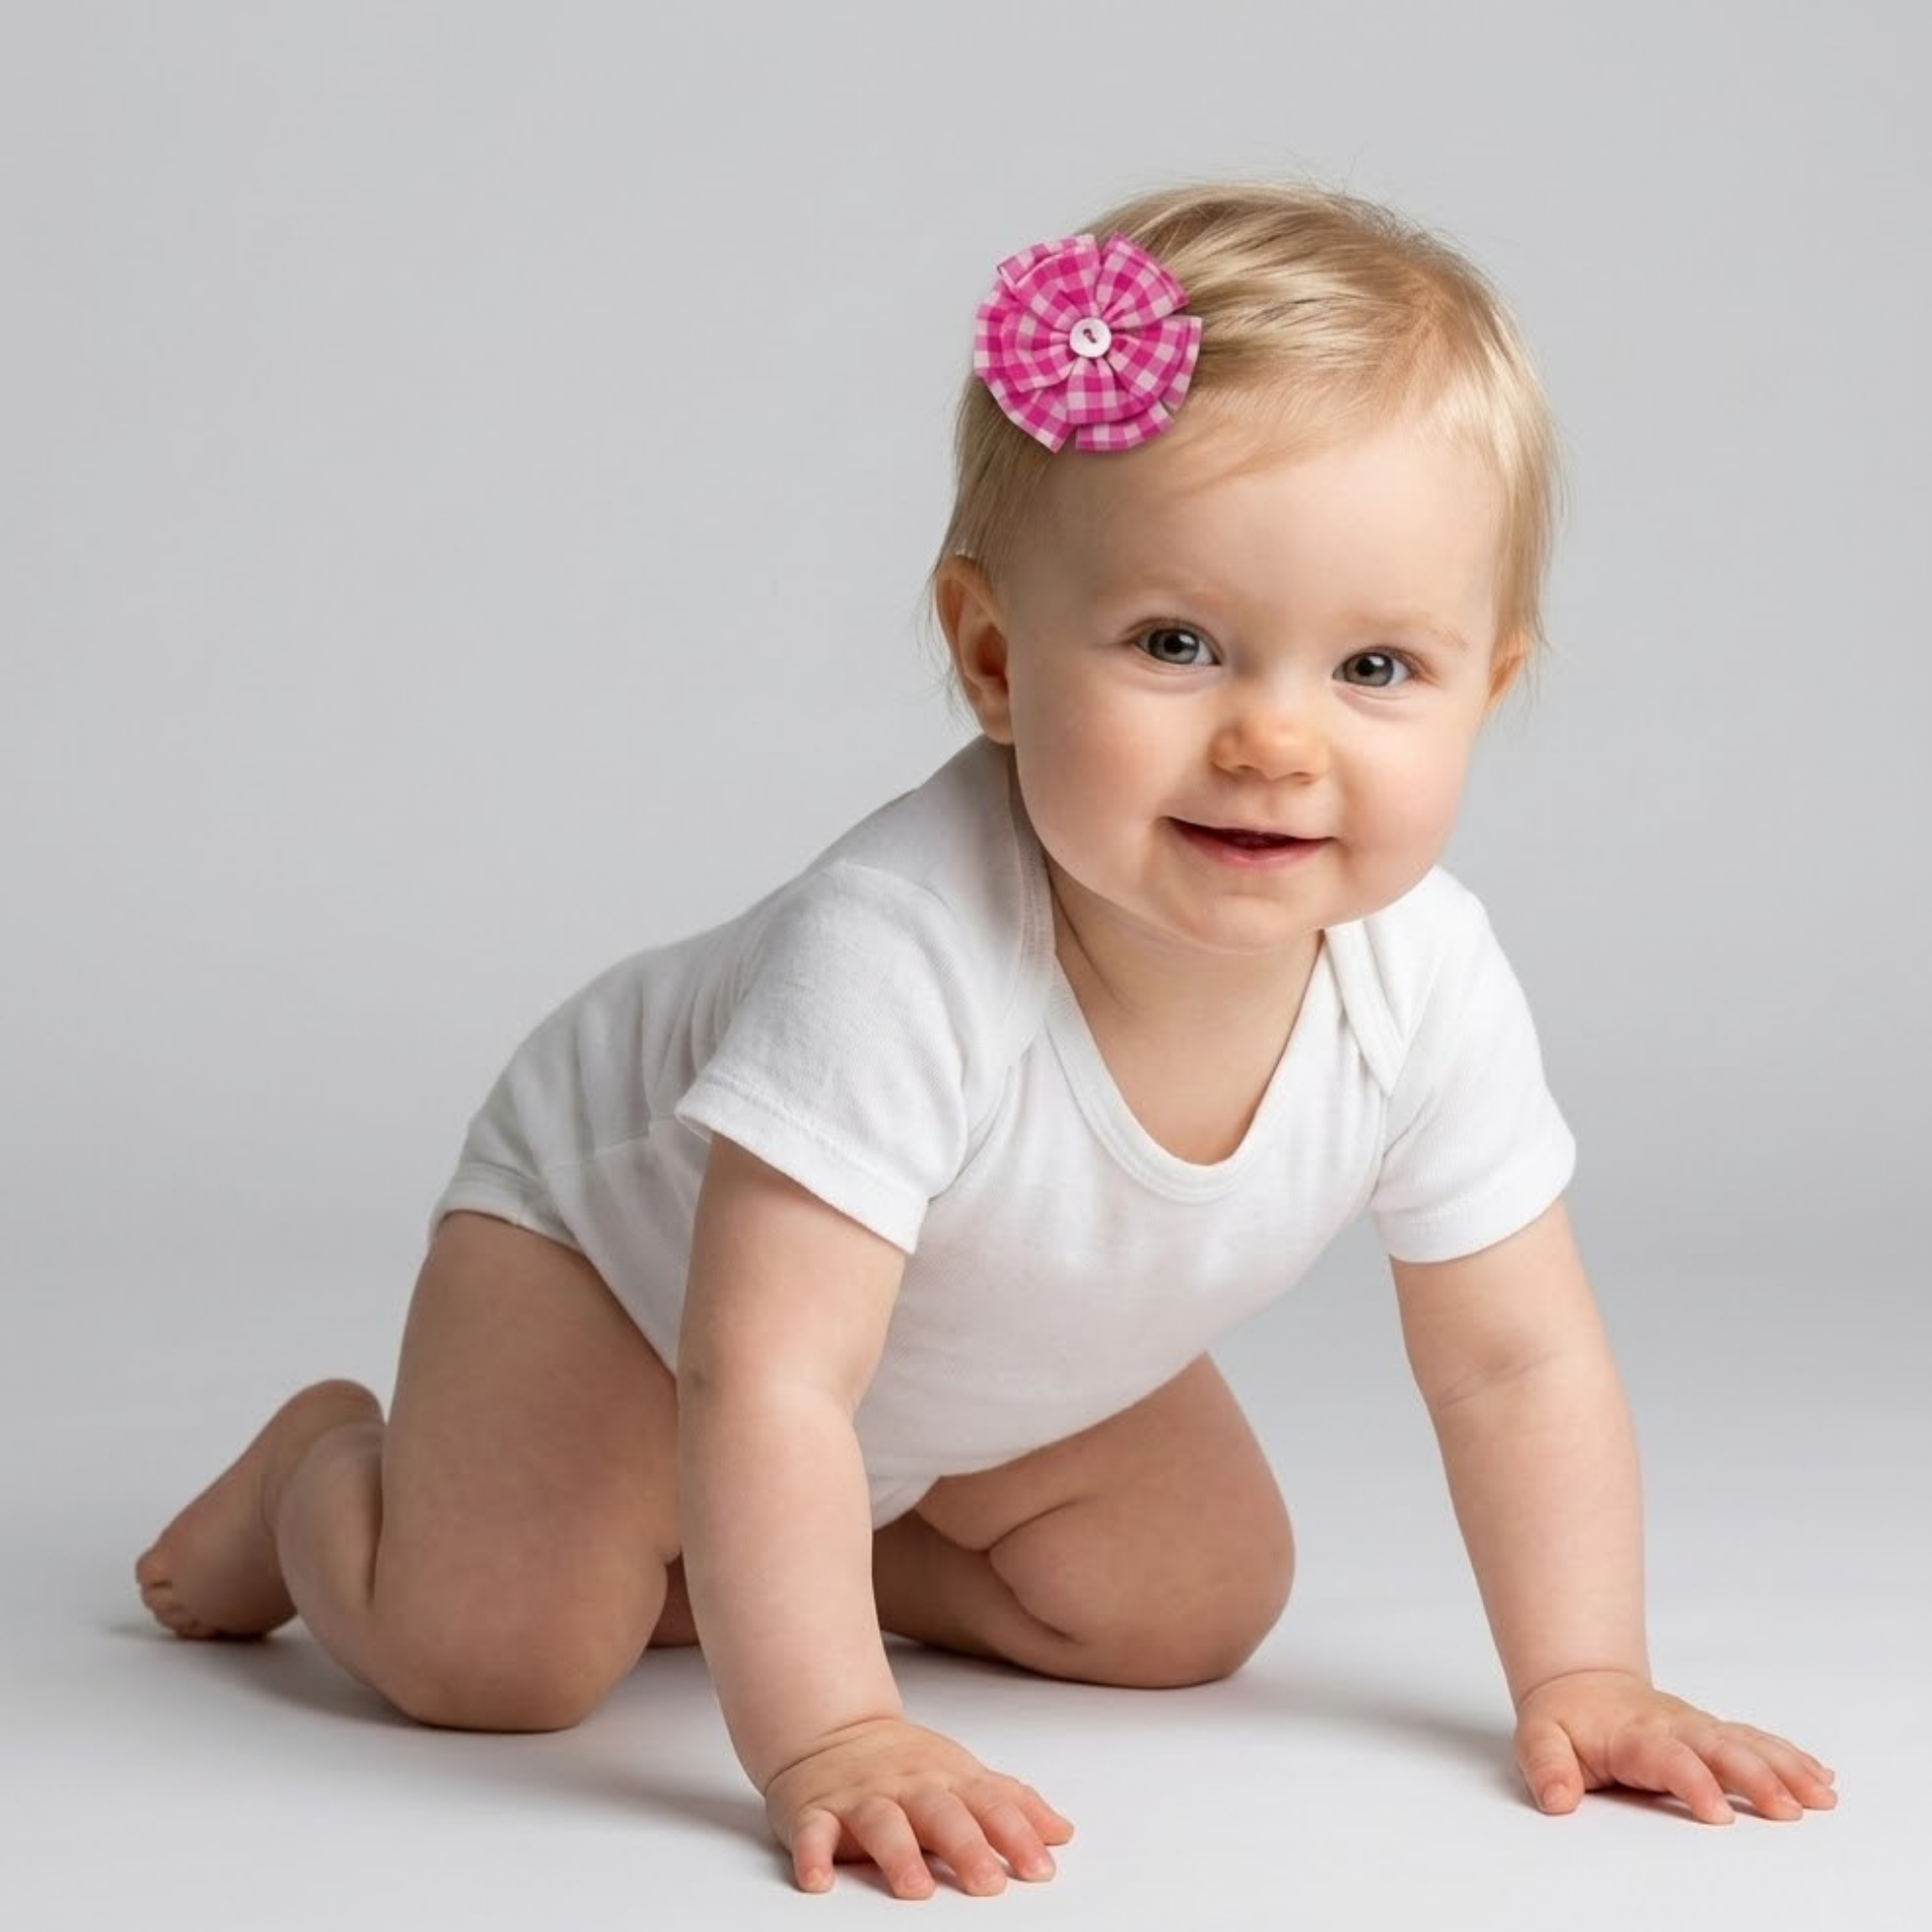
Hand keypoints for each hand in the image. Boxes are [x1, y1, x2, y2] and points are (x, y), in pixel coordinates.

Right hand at [763, 1715, 1073, 1897]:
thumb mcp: (964, 1775)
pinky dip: (813, 1855)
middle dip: (967, 1847)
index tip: (1041, 1868)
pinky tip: (818, 1879)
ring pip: (882, 1824)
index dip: (1016, 1835)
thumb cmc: (906, 1765)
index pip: (990, 1805)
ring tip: (916, 1889)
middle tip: (989, 1883)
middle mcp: (908, 1787)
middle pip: (941, 1814)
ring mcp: (861, 1798)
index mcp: (948, 1779)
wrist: (830, 1730)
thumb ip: (1012, 1804)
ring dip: (899, 1856)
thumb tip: (1062, 1833)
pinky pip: (812, 1833)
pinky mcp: (815, 1812)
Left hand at [1514, 1669, 1837, 1823]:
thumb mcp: (1539, 1737)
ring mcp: (1697, 1728)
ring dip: (1785, 1767)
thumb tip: (1556, 1799)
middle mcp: (1673, 1726)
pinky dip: (1789, 1756)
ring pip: (1747, 1743)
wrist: (1580, 1684)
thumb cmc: (1564, 1718)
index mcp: (1632, 1733)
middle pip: (1720, 1748)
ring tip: (1821, 1795)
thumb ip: (1547, 1767)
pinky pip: (1755, 1740)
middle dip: (1755, 1777)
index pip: (1667, 1757)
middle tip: (1787, 1809)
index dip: (1692, 1781)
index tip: (1717, 1814)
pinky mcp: (1713, 1732)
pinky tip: (1819, 1776)